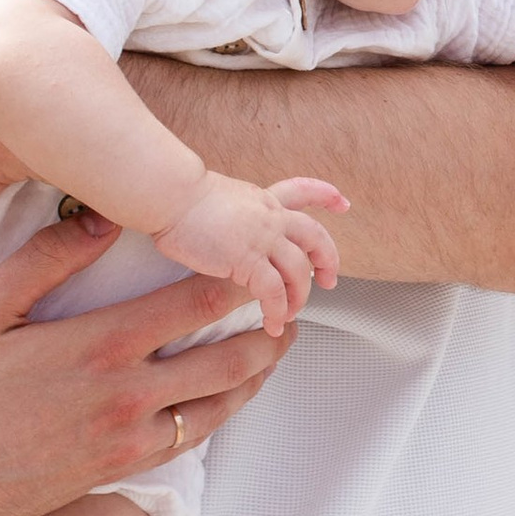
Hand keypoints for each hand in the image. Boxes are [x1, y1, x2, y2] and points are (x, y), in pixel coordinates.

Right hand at [0, 207, 295, 515]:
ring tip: (274, 347)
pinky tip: (225, 394)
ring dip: (257, 374)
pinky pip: (192, 438)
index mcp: (100, 346)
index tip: (261, 257)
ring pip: (222, 404)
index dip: (241, 278)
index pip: (196, 302)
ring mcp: (130, 439)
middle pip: (230, 358)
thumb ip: (45, 259)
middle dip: (269, 329)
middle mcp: (128, 396)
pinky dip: (220, 410)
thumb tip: (98, 217)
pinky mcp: (122, 470)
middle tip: (289, 305)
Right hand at [156, 171, 350, 336]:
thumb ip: (235, 216)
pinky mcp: (248, 259)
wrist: (171, 194)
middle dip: (328, 260)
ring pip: (298, 271)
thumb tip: (229, 233)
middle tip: (329, 281)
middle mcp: (270, 216)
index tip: (343, 204)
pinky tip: (272, 323)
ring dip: (298, 297)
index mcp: (263, 200)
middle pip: (315, 237)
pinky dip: (277, 310)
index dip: (327, 197)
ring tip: (289, 315)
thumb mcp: (219, 199)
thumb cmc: (180, 198)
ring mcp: (263, 237)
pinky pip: (274, 291)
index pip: (303, 192)